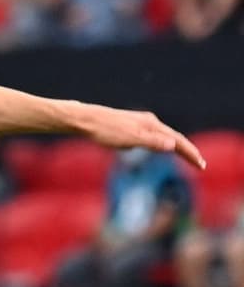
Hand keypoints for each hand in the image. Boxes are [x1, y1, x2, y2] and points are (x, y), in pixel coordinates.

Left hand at [67, 101, 204, 169]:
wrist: (84, 120)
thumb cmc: (105, 130)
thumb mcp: (130, 139)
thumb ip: (151, 142)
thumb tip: (172, 145)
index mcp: (151, 125)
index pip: (177, 140)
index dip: (190, 153)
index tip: (201, 166)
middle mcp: (148, 121)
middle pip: (173, 136)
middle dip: (187, 150)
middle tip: (199, 164)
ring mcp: (139, 122)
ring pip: (163, 135)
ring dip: (175, 146)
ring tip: (185, 156)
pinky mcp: (130, 125)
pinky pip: (152, 136)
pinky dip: (161, 143)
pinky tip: (158, 146)